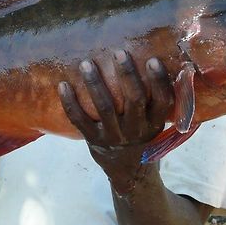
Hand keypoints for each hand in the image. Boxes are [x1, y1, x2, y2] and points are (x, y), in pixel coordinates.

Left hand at [59, 49, 173, 193]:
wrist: (129, 171)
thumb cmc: (142, 135)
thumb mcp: (155, 122)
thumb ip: (153, 100)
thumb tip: (150, 58)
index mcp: (155, 122)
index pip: (162, 100)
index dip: (159, 81)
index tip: (152, 60)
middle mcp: (136, 129)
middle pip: (134, 99)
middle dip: (127, 75)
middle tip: (119, 53)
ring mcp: (114, 136)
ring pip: (105, 107)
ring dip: (95, 84)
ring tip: (86, 64)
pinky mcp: (94, 139)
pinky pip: (80, 120)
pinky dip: (70, 103)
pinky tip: (63, 85)